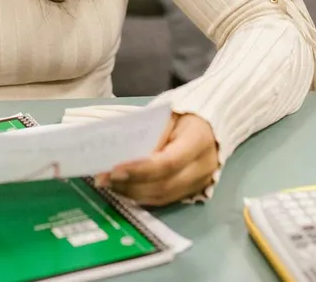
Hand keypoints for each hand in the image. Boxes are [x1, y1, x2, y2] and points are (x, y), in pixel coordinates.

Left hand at [95, 113, 218, 205]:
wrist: (213, 124)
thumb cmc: (186, 115)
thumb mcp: (169, 115)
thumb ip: (151, 134)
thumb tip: (124, 153)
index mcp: (199, 141)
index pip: (167, 162)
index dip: (139, 169)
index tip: (113, 169)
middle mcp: (204, 166)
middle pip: (163, 185)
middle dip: (129, 184)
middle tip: (103, 179)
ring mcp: (201, 182)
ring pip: (163, 197)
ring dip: (132, 193)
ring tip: (109, 184)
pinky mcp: (195, 191)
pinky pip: (166, 200)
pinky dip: (143, 196)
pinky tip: (125, 188)